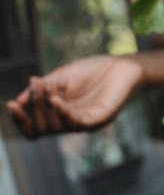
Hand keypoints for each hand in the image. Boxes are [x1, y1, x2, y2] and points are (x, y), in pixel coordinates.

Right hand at [5, 55, 143, 138]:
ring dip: (45, 108)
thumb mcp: (59, 78)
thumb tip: (17, 102)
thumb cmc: (92, 71)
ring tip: (46, 88)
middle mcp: (71, 122)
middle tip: (35, 86)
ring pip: (56, 128)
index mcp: (59, 115)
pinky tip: (55, 100)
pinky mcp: (100, 119)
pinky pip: (77, 123)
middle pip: (41, 129)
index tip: (10, 104)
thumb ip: (40, 90)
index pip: (34, 128)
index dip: (20, 120)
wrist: (122, 65)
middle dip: (33, 108)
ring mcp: (85, 122)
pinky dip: (63, 112)